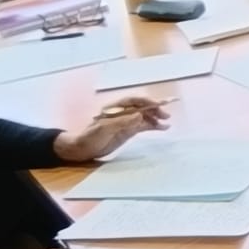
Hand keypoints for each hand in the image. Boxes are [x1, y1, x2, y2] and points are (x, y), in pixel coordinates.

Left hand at [55, 97, 170, 162]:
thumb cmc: (90, 137)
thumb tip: (139, 115)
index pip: (134, 100)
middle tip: (165, 115)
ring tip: (166, 122)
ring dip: (156, 117)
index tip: (158, 105)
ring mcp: (126, 122)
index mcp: (115, 108)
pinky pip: (143, 126)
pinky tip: (162, 128)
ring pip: (144, 116)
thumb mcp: (104, 128)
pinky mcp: (128, 131)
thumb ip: (122, 121)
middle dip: (154, 109)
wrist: (82, 149)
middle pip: (141, 107)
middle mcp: (122, 112)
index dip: (146, 101)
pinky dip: (153, 126)